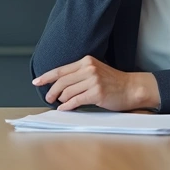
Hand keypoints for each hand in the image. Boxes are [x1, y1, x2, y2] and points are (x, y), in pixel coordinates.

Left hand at [32, 56, 159, 111]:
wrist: (132, 88)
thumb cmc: (113, 82)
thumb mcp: (95, 71)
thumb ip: (79, 74)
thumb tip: (60, 85)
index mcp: (86, 61)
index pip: (61, 69)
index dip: (46, 76)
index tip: (37, 81)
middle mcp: (89, 69)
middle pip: (62, 81)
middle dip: (52, 91)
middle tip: (48, 98)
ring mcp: (93, 80)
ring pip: (67, 92)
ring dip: (61, 99)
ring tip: (61, 103)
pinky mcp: (97, 93)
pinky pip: (76, 100)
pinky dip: (67, 106)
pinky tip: (64, 108)